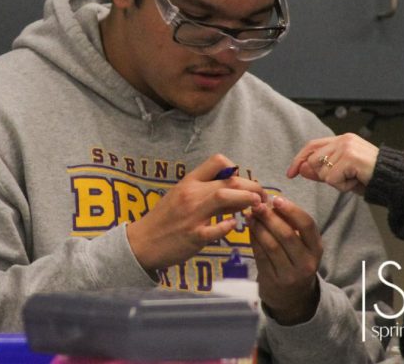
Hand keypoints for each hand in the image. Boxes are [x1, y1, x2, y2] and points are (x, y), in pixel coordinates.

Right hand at [126, 154, 264, 270]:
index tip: (243, 183)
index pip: (217, 161)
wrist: (142, 242)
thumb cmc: (165, 220)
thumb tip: (236, 192)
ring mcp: (192, 215)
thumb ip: (206, 192)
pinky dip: (228, 225)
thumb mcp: (182, 197)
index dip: (236, 169)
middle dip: (252, 186)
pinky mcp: (193, 236)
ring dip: (246, 199)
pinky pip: (215, 228)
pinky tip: (234, 226)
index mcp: (189, 182)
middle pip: (229, 180)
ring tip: (257, 206)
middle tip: (262, 197)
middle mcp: (191, 194)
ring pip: (224, 196)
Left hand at [247, 196, 321, 324]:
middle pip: (287, 234)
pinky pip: (260, 255)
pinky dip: (253, 239)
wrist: (292, 297)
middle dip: (270, 217)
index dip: (292, 210)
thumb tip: (271, 202)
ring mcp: (289, 274)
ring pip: (271, 245)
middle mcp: (306, 262)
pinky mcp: (272, 280)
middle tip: (257, 205)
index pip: (307, 225)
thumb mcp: (303, 246)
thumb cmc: (296, 262)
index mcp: (316, 249)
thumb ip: (292, 226)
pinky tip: (249, 229)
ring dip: (259, 227)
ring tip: (250, 215)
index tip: (276, 199)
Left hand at [287, 133, 378, 194]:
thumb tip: (301, 168)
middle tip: (346, 179)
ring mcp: (347, 147)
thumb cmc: (370, 177)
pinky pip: (332, 179)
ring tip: (354, 179)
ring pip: (323, 171)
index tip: (290, 173)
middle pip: (314, 160)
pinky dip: (343, 186)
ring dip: (336, 182)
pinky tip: (356, 181)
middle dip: (324, 175)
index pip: (312, 146)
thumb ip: (321, 170)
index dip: (299, 159)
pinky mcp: (350, 157)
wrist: (394, 180)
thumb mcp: (342, 174)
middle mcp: (343, 140)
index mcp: (341, 140)